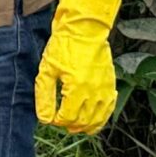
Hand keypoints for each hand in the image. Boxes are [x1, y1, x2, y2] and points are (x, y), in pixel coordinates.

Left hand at [34, 0, 119, 133]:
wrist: (84, 29)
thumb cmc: (63, 46)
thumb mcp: (47, 71)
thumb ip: (45, 96)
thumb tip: (44, 119)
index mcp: (76, 88)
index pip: (68, 118)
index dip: (58, 122)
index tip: (51, 119)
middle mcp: (93, 91)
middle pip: (83, 121)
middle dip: (71, 126)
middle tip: (62, 124)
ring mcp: (105, 88)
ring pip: (99, 118)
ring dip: (87, 126)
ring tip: (77, 127)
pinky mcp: (111, 84)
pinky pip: (109, 107)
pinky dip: (102, 117)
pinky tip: (94, 119)